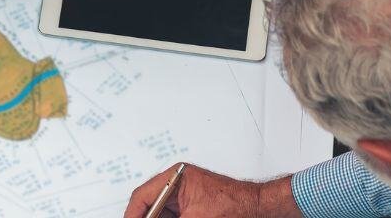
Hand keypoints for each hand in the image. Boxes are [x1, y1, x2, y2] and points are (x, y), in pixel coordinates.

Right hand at [122, 166, 296, 217]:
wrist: (258, 210)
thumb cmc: (235, 206)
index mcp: (176, 177)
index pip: (142, 196)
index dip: (133, 214)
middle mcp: (178, 185)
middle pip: (149, 206)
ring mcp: (185, 198)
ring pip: (161, 214)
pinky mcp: (191, 209)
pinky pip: (172, 216)